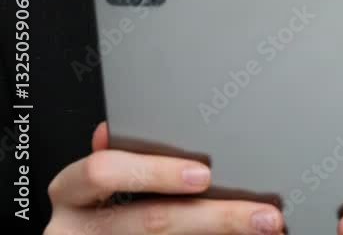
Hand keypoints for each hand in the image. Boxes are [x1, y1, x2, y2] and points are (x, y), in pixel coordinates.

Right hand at [45, 119, 283, 233]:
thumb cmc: (84, 209)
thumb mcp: (86, 182)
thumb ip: (109, 160)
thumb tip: (113, 129)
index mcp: (69, 194)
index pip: (105, 173)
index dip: (155, 171)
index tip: (204, 174)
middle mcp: (75, 231)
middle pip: (151, 220)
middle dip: (215, 216)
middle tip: (261, 215)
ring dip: (221, 234)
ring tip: (262, 229)